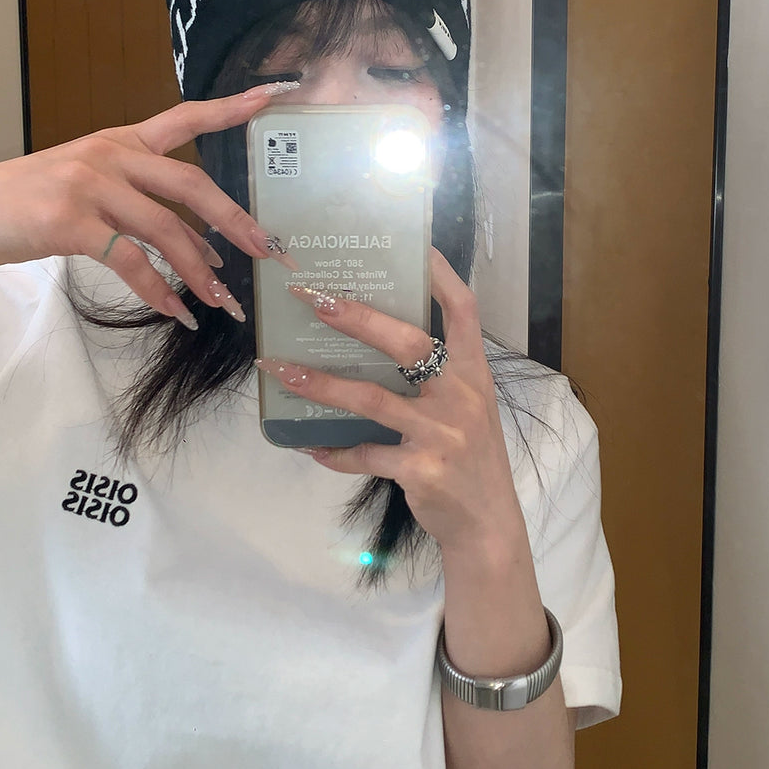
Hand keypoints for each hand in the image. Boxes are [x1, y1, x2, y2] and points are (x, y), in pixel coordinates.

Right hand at [0, 86, 297, 323]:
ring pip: (167, 230)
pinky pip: (131, 260)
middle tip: (266, 250)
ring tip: (223, 302)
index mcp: (121, 141)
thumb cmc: (30, 201)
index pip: (185, 118)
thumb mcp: (88, 185)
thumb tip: (198, 248)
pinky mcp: (72, 222)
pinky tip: (176, 311)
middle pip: (191, 184)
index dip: (230, 108)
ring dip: (200, 272)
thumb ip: (140, 204)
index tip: (272, 95)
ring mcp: (91, 186)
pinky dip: (158, 290)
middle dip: (235, 220)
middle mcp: (112, 156)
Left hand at [258, 249, 527, 553]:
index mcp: (474, 373)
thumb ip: (437, 376)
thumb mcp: (467, 408)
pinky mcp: (420, 469)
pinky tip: (309, 445)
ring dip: (320, 384)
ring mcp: (441, 433)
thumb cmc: (470, 458)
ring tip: (281, 369)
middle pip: (408, 342)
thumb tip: (376, 339)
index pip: (463, 309)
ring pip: (371, 399)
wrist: (487, 525)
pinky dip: (333, 451)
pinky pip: (364, 454)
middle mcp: (461, 396)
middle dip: (357, 317)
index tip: (411, 242)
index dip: (438, 273)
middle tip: (312, 298)